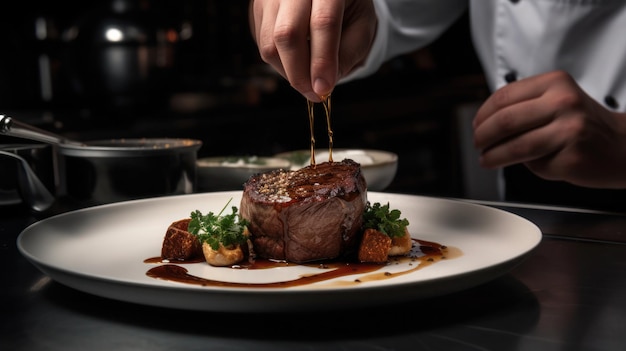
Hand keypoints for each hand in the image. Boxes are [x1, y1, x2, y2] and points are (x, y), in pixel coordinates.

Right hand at [249, 0, 376, 101]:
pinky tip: (297, 61)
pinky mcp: (257, 8)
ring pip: (270, 43)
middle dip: (299, 73)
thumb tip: (322, 84)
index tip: (324, 89)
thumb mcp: (361, 29)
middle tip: (313, 94)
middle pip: (288, 33)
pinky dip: (280, 62)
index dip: (322, 60)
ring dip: (288, 72)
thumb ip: (346, 55)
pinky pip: (262, 44)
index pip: (323, 22)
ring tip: (307, 80)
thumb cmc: (348, 11)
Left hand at [473, 70, 625, 188]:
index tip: (476, 125)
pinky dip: (522, 166)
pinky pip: (534, 163)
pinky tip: (522, 164)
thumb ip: (525, 107)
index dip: (483, 114)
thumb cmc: (583, 125)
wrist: (624, 146)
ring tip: (486, 160)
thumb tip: (485, 124)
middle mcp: (563, 102)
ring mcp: (570, 129)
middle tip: (477, 144)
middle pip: (504, 120)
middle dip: (482, 136)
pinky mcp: (572, 155)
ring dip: (493, 156)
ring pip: (514, 145)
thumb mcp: (557, 101)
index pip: (504, 96)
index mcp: (555, 83)